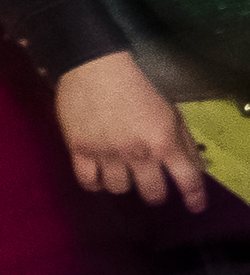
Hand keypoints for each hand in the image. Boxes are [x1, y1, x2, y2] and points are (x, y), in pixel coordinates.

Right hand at [57, 51, 209, 208]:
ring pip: (118, 189)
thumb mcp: (170, 112)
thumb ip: (185, 142)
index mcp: (163, 141)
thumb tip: (196, 168)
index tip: (194, 206)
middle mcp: (137, 152)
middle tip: (149, 185)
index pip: (187, 180)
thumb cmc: (136, 88)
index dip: (194, 197)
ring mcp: (106, 152)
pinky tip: (98, 175)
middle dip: (154, 192)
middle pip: (151, 192)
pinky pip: (88, 182)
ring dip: (123, 184)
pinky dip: (95, 183)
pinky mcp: (79, 149)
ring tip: (120, 172)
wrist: (94, 68)